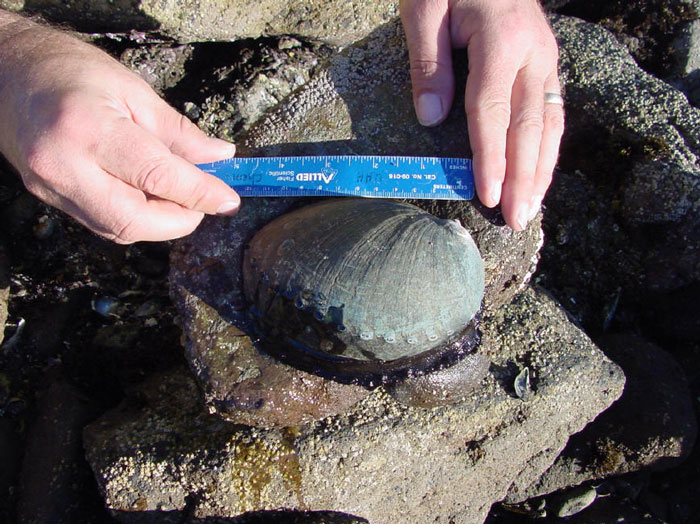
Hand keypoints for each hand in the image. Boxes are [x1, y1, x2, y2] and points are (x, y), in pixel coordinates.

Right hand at [0, 12, 239, 242]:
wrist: (5, 72)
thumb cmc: (67, 70)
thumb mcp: (132, 90)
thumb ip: (178, 131)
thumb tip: (220, 157)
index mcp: (90, 130)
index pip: (157, 177)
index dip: (200, 193)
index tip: (228, 199)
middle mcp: (66, 166)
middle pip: (135, 221)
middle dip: (180, 219)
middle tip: (203, 200)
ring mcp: (52, 187)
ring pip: (119, 229)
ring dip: (159, 221)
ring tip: (178, 195)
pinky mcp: (49, 198)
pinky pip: (102, 223)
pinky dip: (135, 217)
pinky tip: (149, 196)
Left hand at [400, 0, 563, 229]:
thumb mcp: (424, 8)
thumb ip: (427, 63)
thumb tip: (431, 118)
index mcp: (501, 40)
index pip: (492, 111)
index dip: (490, 157)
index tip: (488, 195)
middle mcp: (533, 54)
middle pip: (528, 126)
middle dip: (524, 178)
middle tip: (517, 220)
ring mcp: (545, 60)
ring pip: (548, 124)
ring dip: (542, 171)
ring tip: (531, 210)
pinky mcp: (546, 65)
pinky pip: (552, 114)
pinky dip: (548, 149)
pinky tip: (540, 174)